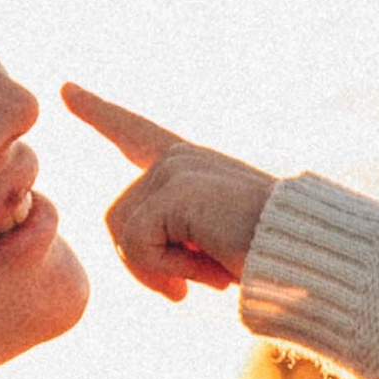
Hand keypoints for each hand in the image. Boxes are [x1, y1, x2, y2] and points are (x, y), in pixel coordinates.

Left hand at [62, 84, 276, 300]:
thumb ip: (171, 239)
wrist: (314, 257)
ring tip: (216, 272)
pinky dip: (172, 271)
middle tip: (193, 289)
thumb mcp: (211, 250)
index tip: (65, 89)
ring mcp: (176, 167)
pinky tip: (216, 269)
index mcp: (192, 167)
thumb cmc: (273, 261)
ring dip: (165, 272)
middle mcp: (181, 158)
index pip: (136, 135)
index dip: (100, 113)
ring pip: (124, 237)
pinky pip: (138, 246)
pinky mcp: (175, 187)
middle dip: (148, 268)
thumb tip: (129, 247)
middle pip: (117, 221)